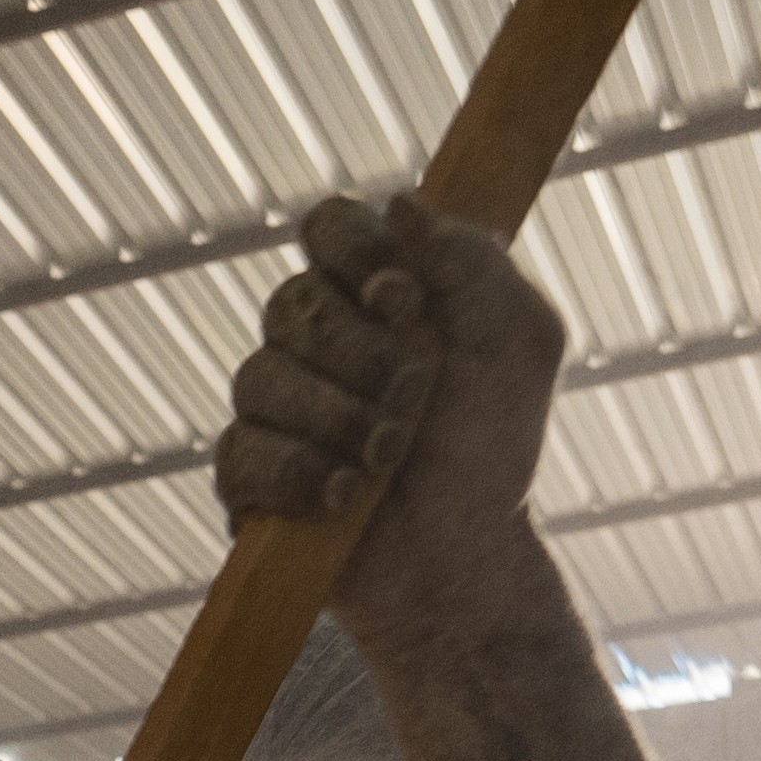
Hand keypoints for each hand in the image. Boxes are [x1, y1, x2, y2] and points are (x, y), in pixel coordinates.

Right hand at [216, 193, 568, 625]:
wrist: (466, 554)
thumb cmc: (490, 445)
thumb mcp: (518, 342)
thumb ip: (473, 265)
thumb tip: (402, 205)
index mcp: (372, 290)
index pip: (328, 226)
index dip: (353, 252)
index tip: (404, 299)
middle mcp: (313, 339)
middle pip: (292, 303)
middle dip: (363, 357)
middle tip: (416, 399)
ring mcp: (273, 407)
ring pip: (261, 378)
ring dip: (339, 420)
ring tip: (387, 459)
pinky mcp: (245, 475)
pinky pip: (243, 453)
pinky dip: (301, 475)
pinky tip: (344, 499)